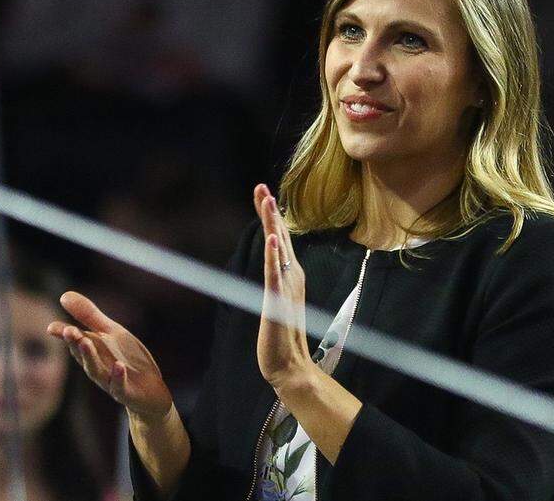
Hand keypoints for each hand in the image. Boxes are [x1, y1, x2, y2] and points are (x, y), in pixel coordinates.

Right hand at [47, 291, 172, 420]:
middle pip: (82, 355)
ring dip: (89, 357)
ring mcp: (110, 381)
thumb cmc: (126, 359)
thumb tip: (64, 295)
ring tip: (84, 342)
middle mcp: (97, 366)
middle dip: (75, 343)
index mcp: (92, 350)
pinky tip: (118, 366)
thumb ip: (89, 316)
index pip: (74, 341)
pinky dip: (118, 377)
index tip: (52, 327)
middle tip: (68, 330)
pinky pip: (119, 386)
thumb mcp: (111, 333)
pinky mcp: (126, 393)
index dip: (63, 334)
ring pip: (95, 371)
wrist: (150, 392)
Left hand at [253, 184, 315, 390]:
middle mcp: (292, 276)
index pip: (278, 238)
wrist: (290, 367)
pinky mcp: (278, 300)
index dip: (270, 216)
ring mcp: (286, 287)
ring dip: (273, 223)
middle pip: (279, 236)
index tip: (263, 192)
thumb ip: (277, 286)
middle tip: (261, 186)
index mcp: (290, 275)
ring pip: (278, 248)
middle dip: (270, 211)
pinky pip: (275, 273)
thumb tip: (274, 272)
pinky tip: (272, 238)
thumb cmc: (282, 338)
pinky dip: (274, 254)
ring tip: (268, 200)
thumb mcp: (278, 304)